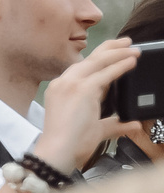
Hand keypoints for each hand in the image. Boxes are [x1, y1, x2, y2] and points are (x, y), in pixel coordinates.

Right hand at [34, 36, 143, 172]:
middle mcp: (63, 83)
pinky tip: (132, 61)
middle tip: (126, 42)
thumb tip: (132, 124)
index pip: (82, 68)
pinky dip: (120, 65)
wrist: (58, 151)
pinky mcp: (82, 89)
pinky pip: (106, 73)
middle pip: (89, 59)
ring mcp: (71, 84)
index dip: (99, 58)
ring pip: (98, 61)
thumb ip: (114, 124)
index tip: (113, 53)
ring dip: (118, 53)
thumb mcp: (95, 129)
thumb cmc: (69, 144)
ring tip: (133, 49)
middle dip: (110, 48)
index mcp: (60, 90)